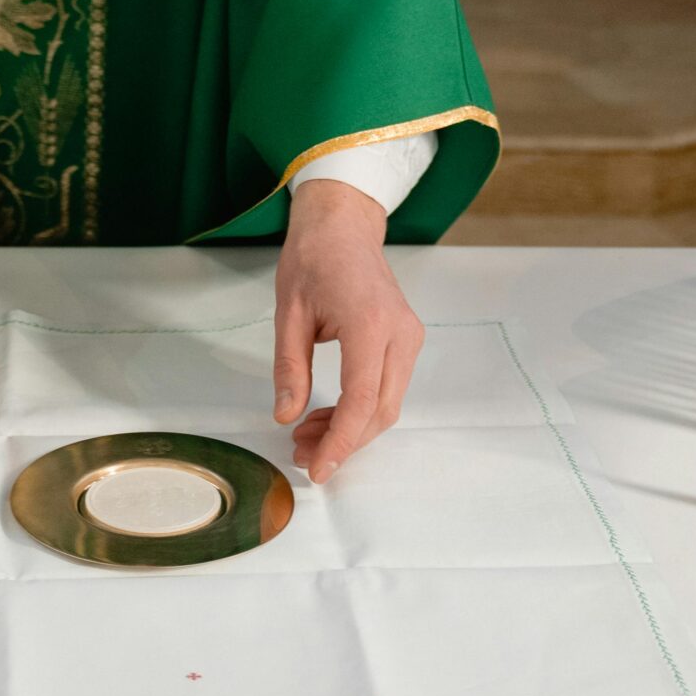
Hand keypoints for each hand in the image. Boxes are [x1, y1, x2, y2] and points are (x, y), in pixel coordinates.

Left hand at [272, 179, 423, 483]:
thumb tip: (286, 416)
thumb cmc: (313, 259)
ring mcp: (409, 337)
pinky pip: (388, 388)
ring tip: (307, 435)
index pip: (361, 401)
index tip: (318, 469)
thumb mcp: (288, 314)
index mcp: (370, 324)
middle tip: (301, 454)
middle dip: (344, 442)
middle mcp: (400, 334)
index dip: (340, 442)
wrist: (343, 226)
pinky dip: (361, 410)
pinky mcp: (407, 340)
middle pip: (380, 411)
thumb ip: (290, 368)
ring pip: (388, 405)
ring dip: (352, 429)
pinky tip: (327, 414)